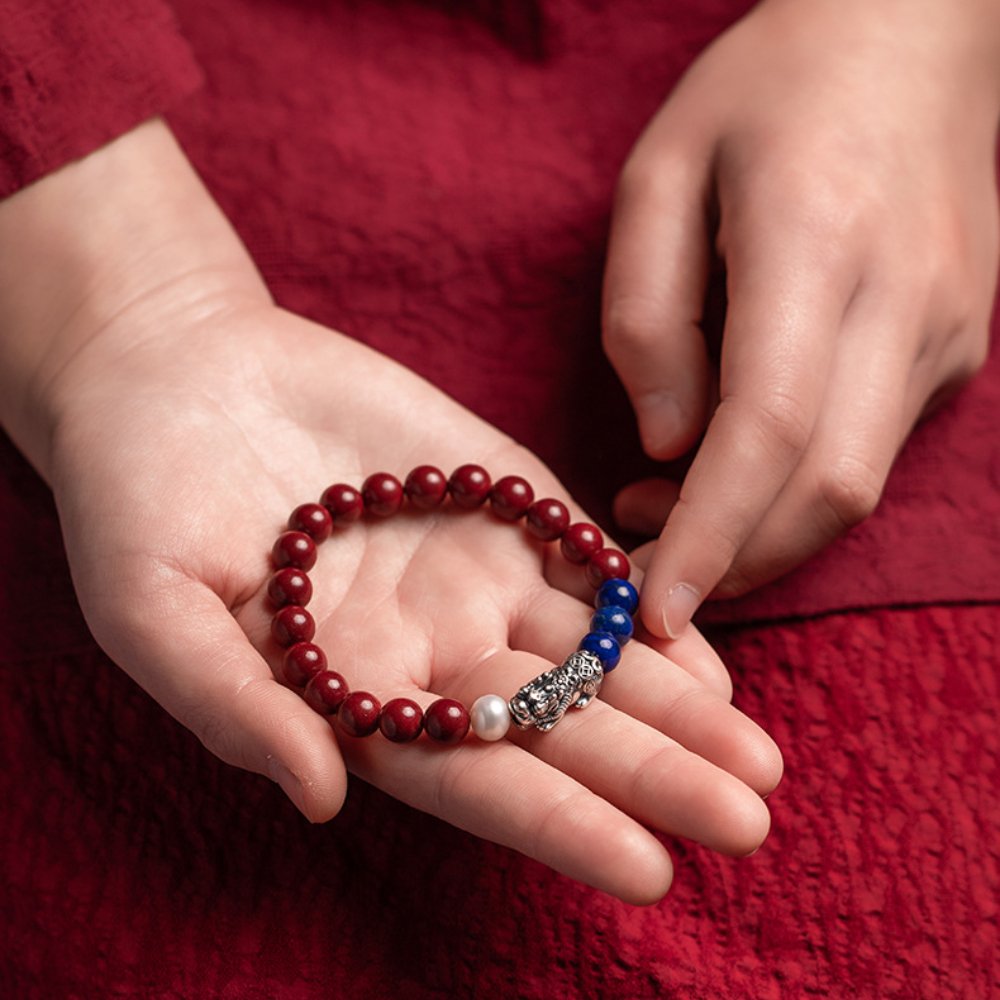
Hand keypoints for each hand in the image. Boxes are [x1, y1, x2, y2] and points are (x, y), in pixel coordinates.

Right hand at [0, 121, 780, 903]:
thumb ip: (234, 705)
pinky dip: (642, 600)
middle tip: (749, 822)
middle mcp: (430, 643)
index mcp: (356, 693)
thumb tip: (322, 798)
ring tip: (758, 760)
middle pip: (557, 724)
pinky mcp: (496, 490)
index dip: (559, 824)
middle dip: (653, 774)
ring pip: (589, 648)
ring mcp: (473, 566)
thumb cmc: (137, 502)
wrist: (173, 375)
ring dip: (675, 702)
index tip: (650, 871)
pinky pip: (583, 554)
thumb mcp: (152, 611)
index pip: (472, 778)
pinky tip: (705, 651)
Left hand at [602, 0, 999, 636]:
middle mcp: (899, 303)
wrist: (909, 30)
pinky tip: (733, 469)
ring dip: (760, 535)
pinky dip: (796, 490)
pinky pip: (869, 451)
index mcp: (815, 245)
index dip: (708, 537)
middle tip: (645, 574)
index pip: (766, 434)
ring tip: (667, 515)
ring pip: (854, 486)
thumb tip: (665, 445)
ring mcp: (941, 331)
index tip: (655, 609)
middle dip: (732, 561)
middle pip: (824, 489)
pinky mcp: (950, 346)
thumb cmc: (764, 91)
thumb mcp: (658, 174)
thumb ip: (646, 314)